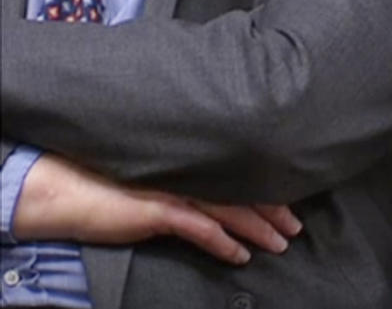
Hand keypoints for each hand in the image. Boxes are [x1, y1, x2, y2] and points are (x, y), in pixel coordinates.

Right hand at [11, 153, 302, 263]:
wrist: (69, 188)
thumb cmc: (112, 180)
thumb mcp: (158, 174)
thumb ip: (188, 178)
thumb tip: (218, 192)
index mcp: (193, 160)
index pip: (239, 173)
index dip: (267, 188)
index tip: (291, 199)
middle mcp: (191, 171)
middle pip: (243, 190)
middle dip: (274, 209)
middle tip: (297, 226)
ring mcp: (177, 189)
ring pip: (230, 209)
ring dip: (259, 229)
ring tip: (281, 243)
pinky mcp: (160, 210)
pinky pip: (201, 229)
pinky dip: (224, 243)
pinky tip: (240, 256)